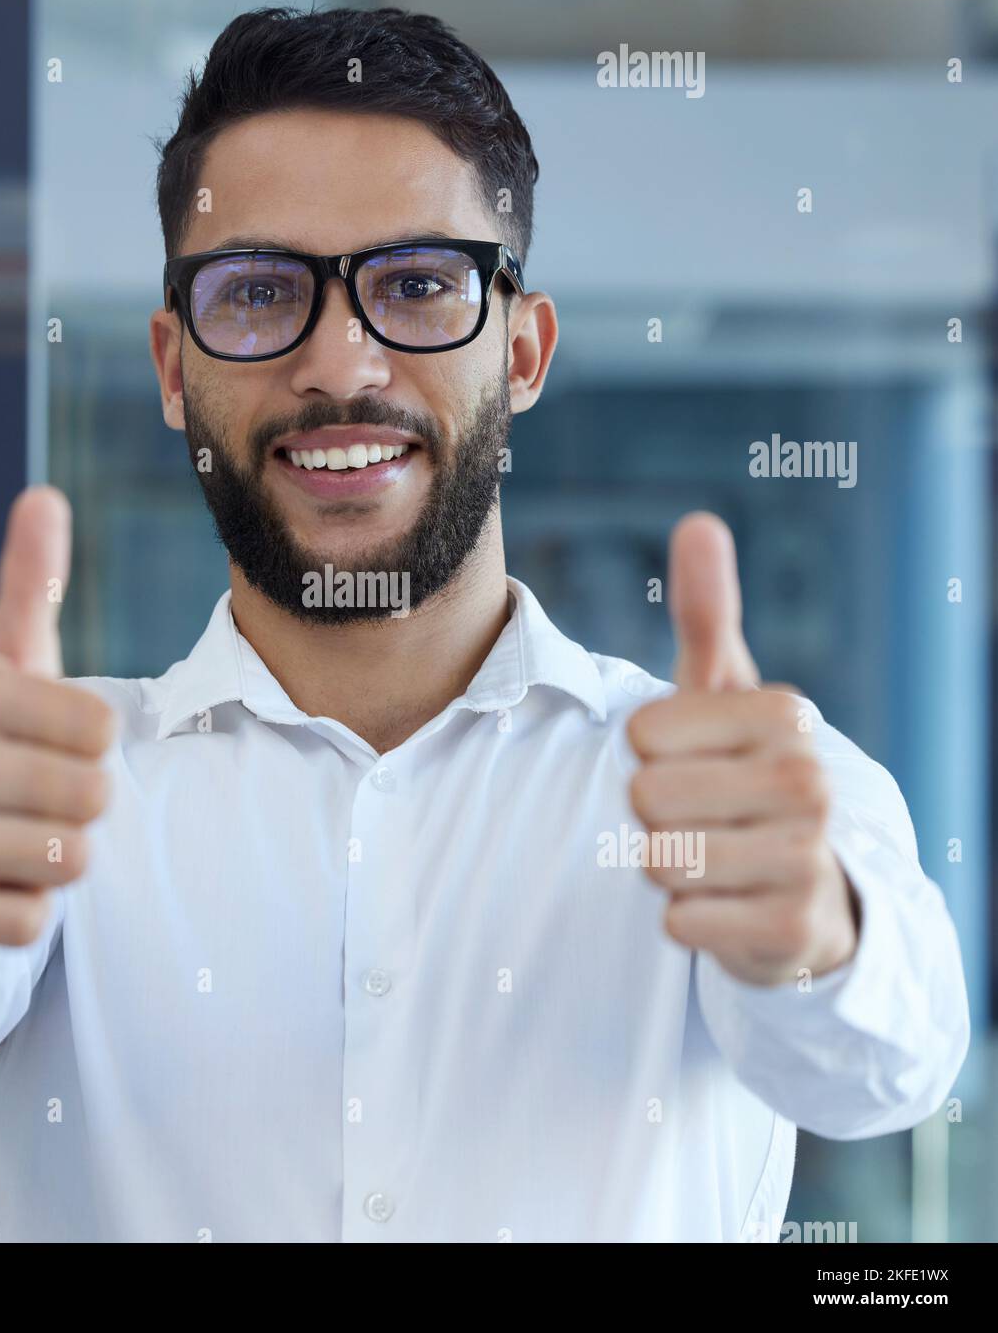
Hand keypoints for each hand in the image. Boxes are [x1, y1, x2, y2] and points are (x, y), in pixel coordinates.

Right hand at [0, 487, 117, 948]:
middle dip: (81, 808)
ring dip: (59, 860)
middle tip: (37, 801)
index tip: (55, 744)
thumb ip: (32, 581)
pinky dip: (28, 911)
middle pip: (90, 797)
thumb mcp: (11, 658)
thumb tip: (43, 494)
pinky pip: (30, 921)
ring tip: (18, 840)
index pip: (102, 729)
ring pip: (65, 860)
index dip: (97, 748)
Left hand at [626, 512, 858, 985]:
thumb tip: (697, 521)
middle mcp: (807, 782)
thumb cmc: (746, 776)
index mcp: (784, 715)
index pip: (641, 733)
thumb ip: (708, 615)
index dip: (645, 754)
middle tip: (698, 818)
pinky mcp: (792, 931)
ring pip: (660, 860)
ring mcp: (807, 859)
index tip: (691, 762)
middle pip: (645, 797)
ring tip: (709, 860)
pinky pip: (680, 922)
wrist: (810, 890)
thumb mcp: (728, 696)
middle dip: (651, 815)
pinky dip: (684, 921)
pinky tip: (724, 907)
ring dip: (665, 868)